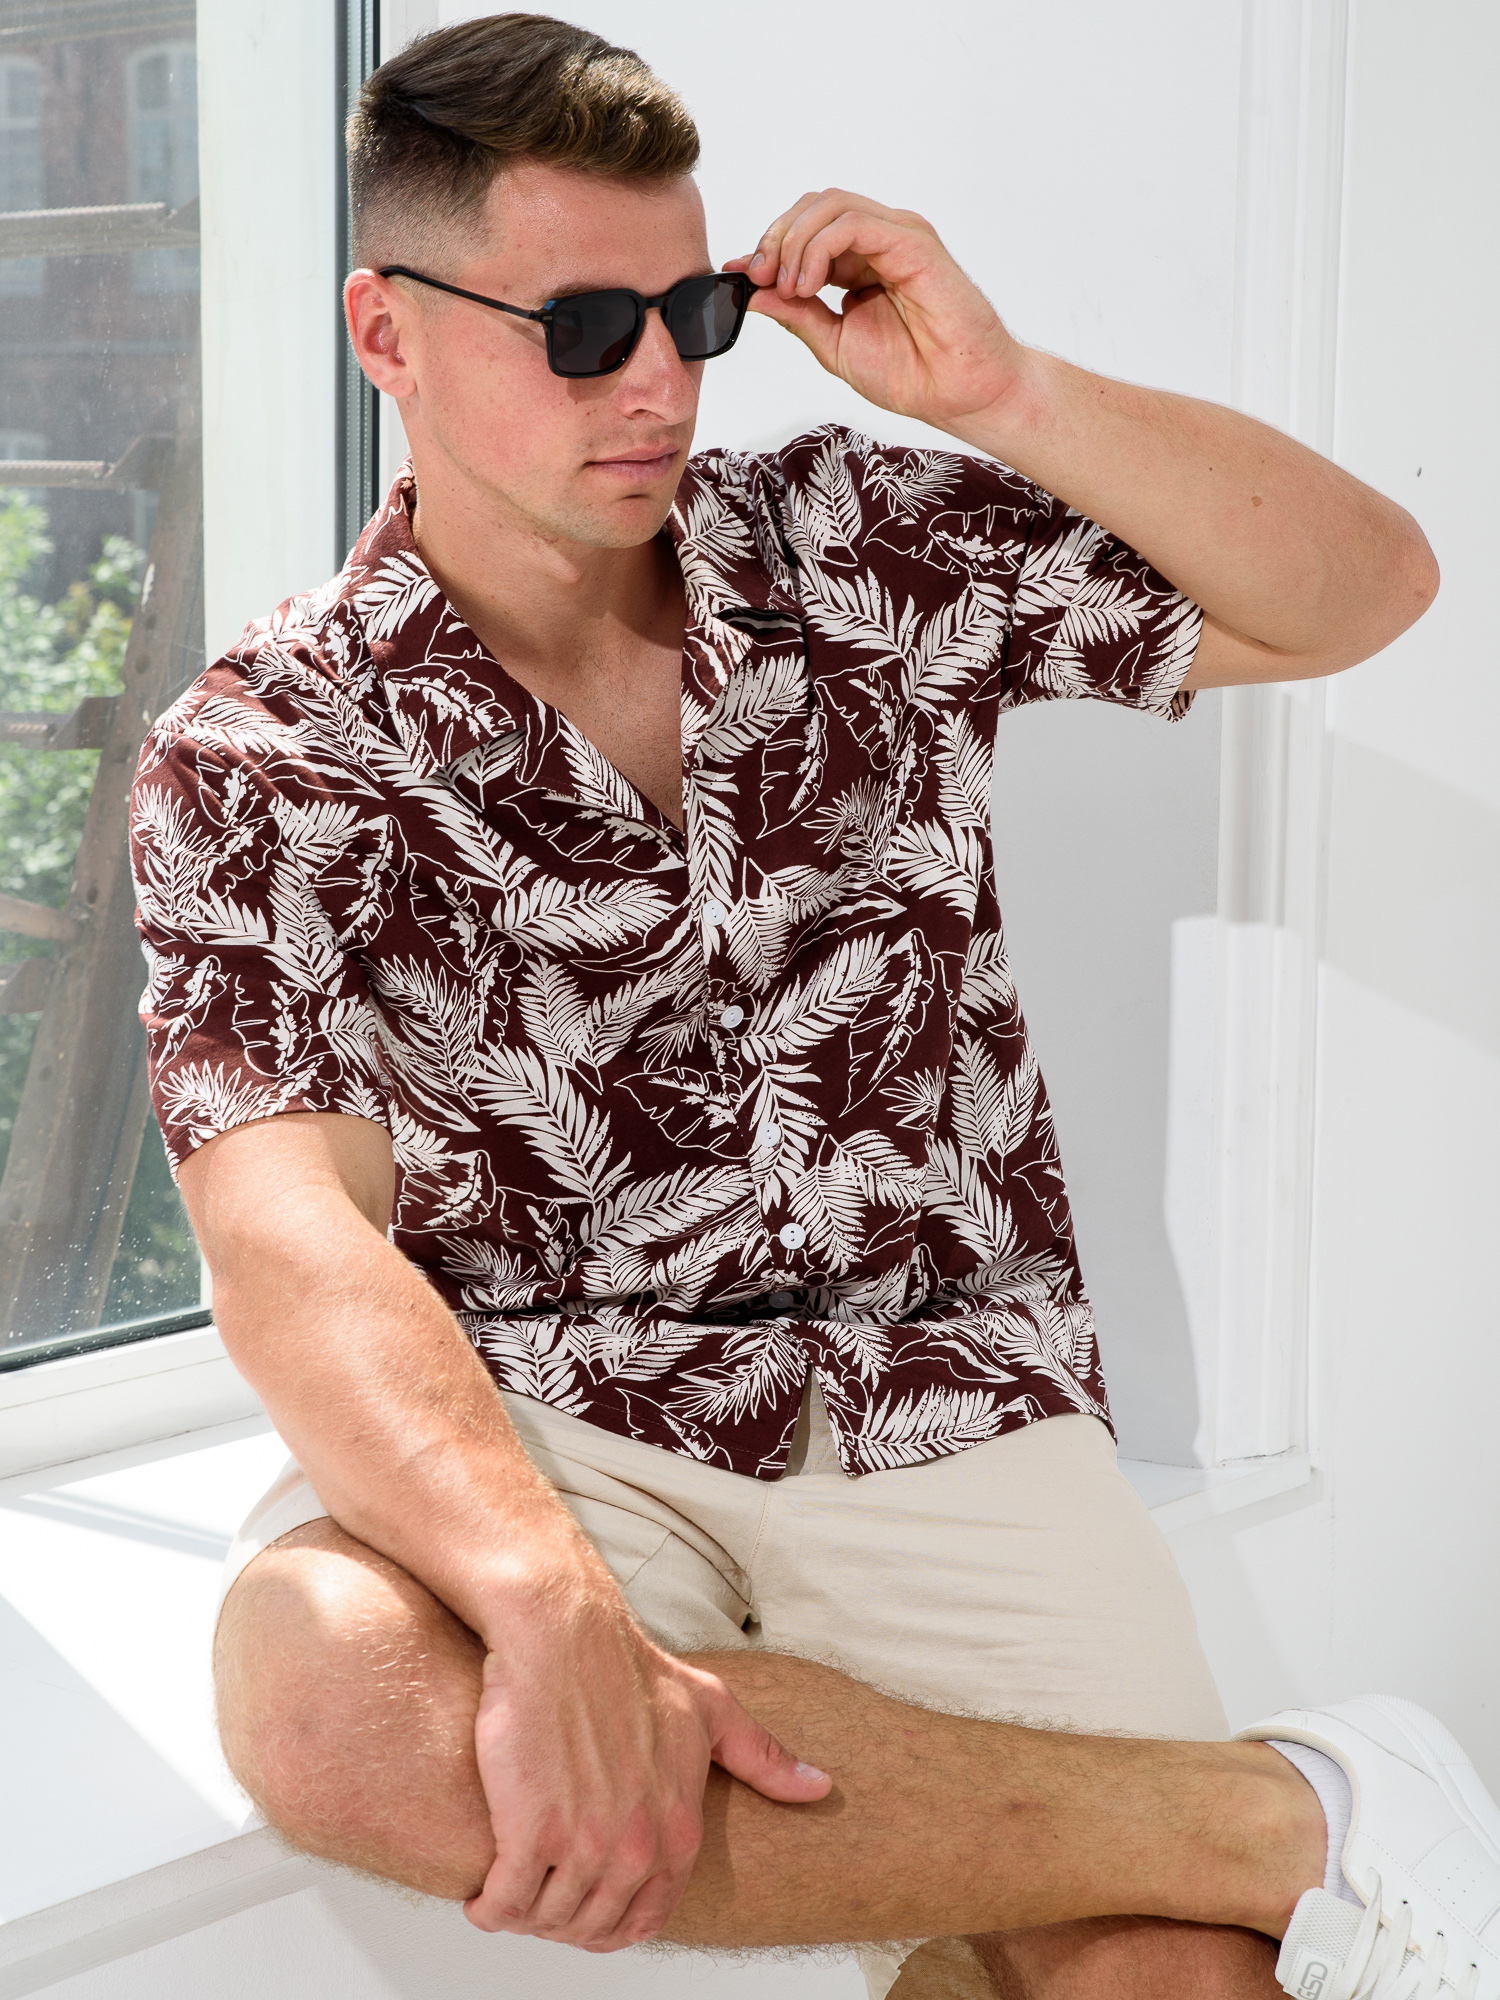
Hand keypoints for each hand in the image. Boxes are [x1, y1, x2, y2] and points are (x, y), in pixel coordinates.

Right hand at [464, 1555, 830, 1950]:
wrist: (565, 1633)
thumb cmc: (627, 1666)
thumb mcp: (710, 1710)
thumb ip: (763, 1757)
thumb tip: (819, 1787)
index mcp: (679, 1829)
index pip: (646, 1920)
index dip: (610, 1924)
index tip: (584, 1907)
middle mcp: (638, 1847)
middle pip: (591, 1929)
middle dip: (562, 1926)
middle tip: (539, 1902)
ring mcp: (584, 1843)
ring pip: (547, 1921)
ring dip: (524, 1918)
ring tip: (508, 1896)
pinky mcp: (530, 1832)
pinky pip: (506, 1902)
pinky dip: (490, 1907)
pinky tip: (482, 1893)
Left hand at [725, 188, 1027, 432]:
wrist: (957, 394)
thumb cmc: (912, 373)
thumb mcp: (834, 345)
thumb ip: (797, 316)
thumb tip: (754, 295)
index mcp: (861, 262)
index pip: (805, 230)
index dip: (767, 247)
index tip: (740, 277)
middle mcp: (879, 241)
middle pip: (812, 207)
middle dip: (775, 239)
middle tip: (759, 279)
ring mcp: (897, 237)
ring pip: (829, 205)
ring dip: (794, 242)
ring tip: (790, 288)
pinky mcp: (913, 242)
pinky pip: (854, 222)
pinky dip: (820, 247)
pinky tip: (810, 283)